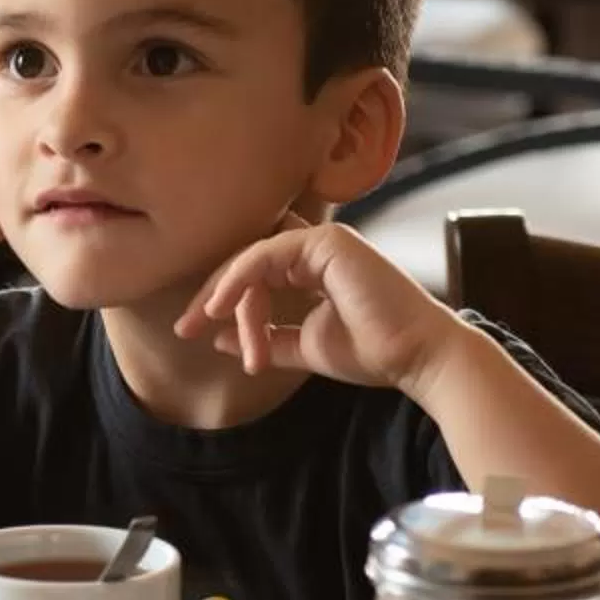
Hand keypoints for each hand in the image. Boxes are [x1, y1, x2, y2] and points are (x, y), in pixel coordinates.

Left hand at [175, 219, 469, 393]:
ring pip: (252, 260)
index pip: (255, 272)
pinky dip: (237, 281)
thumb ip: (265, 338)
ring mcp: (324, 240)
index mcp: (316, 267)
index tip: (194, 331)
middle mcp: (319, 248)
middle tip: (183, 328)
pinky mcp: (327, 242)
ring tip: (206, 327)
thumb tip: (218, 334)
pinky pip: (264, 255)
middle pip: (247, 262)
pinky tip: (219, 307)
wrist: (416, 358)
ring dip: (226, 297)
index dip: (221, 299)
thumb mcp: (305, 347)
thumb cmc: (373, 352)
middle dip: (211, 294)